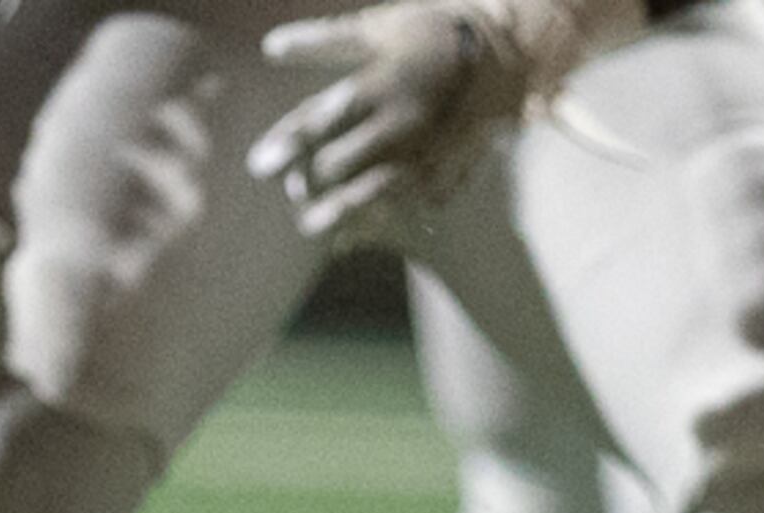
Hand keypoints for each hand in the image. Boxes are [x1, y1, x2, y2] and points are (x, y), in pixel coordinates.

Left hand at [248, 0, 527, 242]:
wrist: (506, 53)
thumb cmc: (429, 32)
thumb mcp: (377, 28)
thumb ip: (323, 41)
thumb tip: (270, 48)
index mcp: (381, 83)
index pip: (321, 121)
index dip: (287, 146)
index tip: (258, 168)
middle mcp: (402, 123)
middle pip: (340, 164)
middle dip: (308, 183)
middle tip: (292, 191)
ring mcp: (427, 152)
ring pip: (372, 195)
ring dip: (337, 214)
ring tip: (311, 226)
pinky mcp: (448, 171)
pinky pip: (407, 207)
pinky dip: (378, 221)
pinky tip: (354, 232)